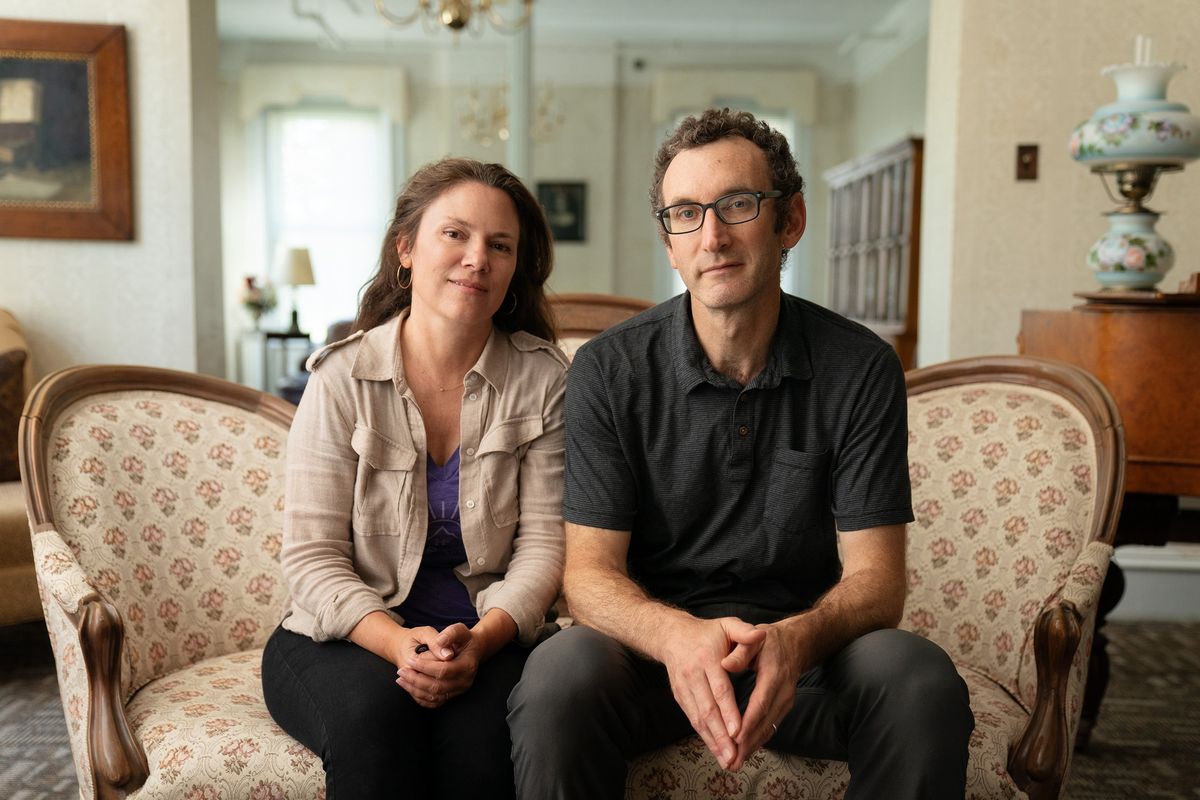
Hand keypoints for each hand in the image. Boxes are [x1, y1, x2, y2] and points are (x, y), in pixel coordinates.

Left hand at [395, 623, 481, 707]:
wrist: (470, 650)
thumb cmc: (462, 639)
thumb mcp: (458, 629)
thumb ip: (450, 634)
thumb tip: (440, 644)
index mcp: (467, 666)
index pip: (443, 670)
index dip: (425, 666)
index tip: (410, 660)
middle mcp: (464, 682)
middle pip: (437, 687)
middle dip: (416, 680)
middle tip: (401, 671)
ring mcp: (458, 691)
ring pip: (434, 697)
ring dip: (414, 689)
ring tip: (401, 679)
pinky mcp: (451, 696)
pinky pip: (433, 702)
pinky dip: (419, 697)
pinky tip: (409, 686)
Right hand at [659, 617, 765, 769]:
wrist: (672, 636)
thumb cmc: (708, 632)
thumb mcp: (727, 625)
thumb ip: (744, 631)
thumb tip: (761, 635)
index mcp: (707, 659)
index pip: (720, 689)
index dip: (728, 711)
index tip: (738, 731)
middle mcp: (693, 675)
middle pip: (708, 710)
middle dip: (721, 736)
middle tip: (734, 756)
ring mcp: (684, 688)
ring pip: (699, 719)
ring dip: (713, 742)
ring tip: (727, 761)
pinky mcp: (680, 697)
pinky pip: (692, 719)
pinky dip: (705, 737)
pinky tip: (716, 751)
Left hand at [727, 624, 801, 770]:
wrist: (794, 643)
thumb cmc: (768, 640)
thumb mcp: (754, 639)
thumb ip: (741, 650)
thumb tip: (725, 664)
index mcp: (774, 675)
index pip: (760, 703)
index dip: (748, 722)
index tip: (734, 737)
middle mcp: (783, 692)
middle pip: (765, 722)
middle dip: (748, 743)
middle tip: (731, 761)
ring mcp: (786, 702)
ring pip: (769, 728)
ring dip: (752, 747)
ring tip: (735, 763)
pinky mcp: (784, 707)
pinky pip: (771, 727)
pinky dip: (758, 741)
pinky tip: (746, 752)